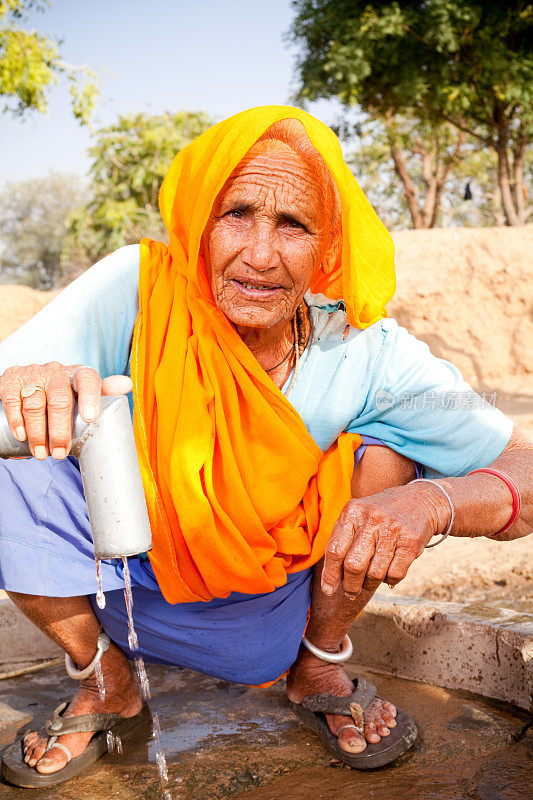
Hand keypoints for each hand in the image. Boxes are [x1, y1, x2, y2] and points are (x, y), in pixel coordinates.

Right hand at [0, 363, 132, 459]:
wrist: (29, 383)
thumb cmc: (64, 393)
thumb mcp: (83, 392)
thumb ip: (103, 391)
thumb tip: (127, 384)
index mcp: (77, 373)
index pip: (88, 380)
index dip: (90, 397)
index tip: (89, 418)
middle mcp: (56, 371)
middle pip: (60, 400)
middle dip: (60, 431)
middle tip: (60, 453)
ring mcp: (33, 374)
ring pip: (35, 404)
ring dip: (37, 433)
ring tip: (42, 454)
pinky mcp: (11, 379)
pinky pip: (13, 400)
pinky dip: (16, 420)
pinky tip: (21, 435)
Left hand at [321, 484, 446, 595]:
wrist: (418, 501)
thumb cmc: (378, 516)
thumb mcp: (356, 518)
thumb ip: (341, 543)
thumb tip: (331, 582)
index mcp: (352, 512)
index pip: (335, 550)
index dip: (330, 575)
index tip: (328, 590)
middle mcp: (372, 518)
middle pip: (353, 565)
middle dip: (350, 585)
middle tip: (350, 591)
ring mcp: (393, 529)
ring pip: (375, 574)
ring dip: (369, 584)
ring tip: (369, 580)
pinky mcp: (411, 541)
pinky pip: (395, 575)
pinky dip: (389, 581)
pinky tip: (387, 572)